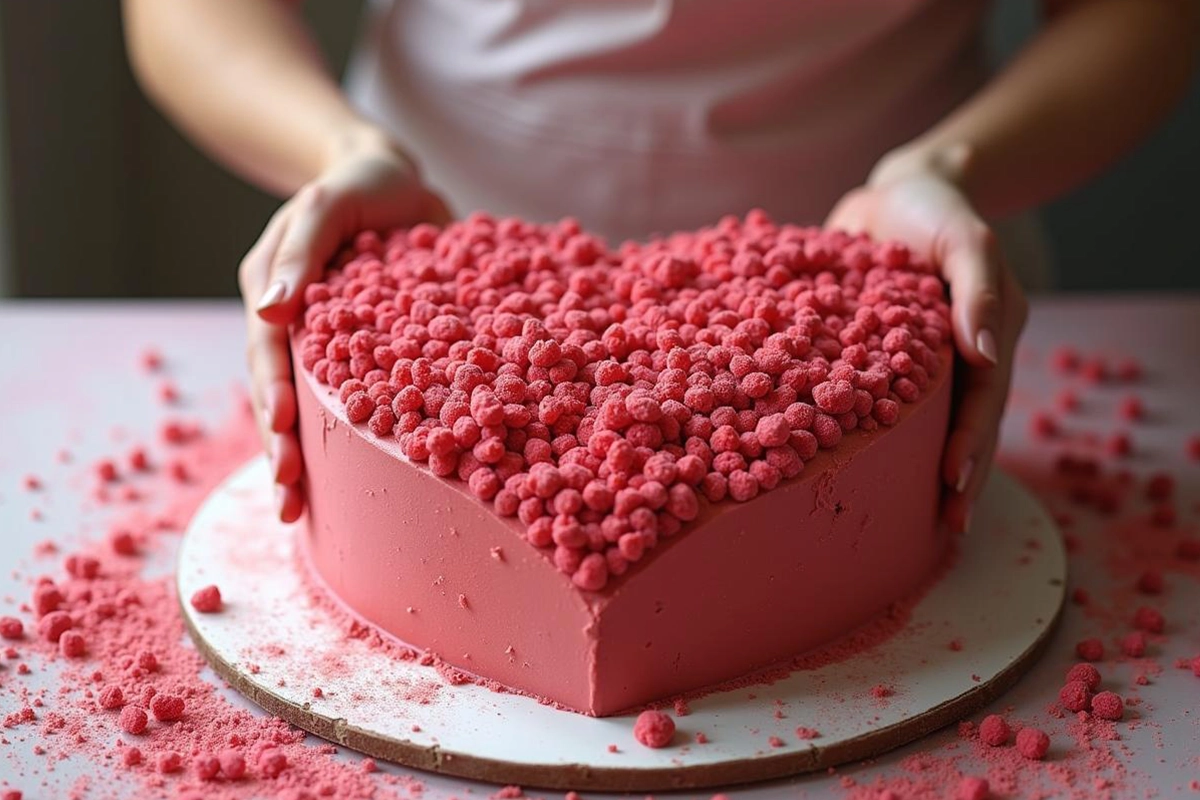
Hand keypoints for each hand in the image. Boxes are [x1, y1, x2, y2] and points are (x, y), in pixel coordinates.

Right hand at [238, 129, 451, 521]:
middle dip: (280, 448)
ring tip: (304, 512)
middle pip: (278, 392)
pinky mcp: (366, 354)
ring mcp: (326, 344)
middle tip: (288, 503)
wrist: (394, 180)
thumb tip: (267, 310)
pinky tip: (358, 482)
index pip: (267, 350)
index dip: (272, 392)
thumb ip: (300, 250)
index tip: (281, 432)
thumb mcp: (329, 203)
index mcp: (272, 289)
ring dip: (307, 458)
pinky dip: (352, 439)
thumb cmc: (358, 184)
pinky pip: (354, 400)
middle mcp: (291, 324)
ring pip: (310, 406)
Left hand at [826, 152, 1027, 532]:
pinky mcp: (874, 356)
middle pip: (960, 424)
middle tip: (943, 526)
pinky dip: (866, 432)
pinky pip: (873, 400)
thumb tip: (988, 355)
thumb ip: (979, 289)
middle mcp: (956, 358)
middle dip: (955, 475)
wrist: (897, 191)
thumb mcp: (965, 236)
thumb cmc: (936, 208)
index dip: (971, 445)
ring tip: (902, 517)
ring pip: (921, 423)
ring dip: (915, 467)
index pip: (982, 401)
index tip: (953, 486)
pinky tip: (842, 463)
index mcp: (984, 337)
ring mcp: (916, 362)